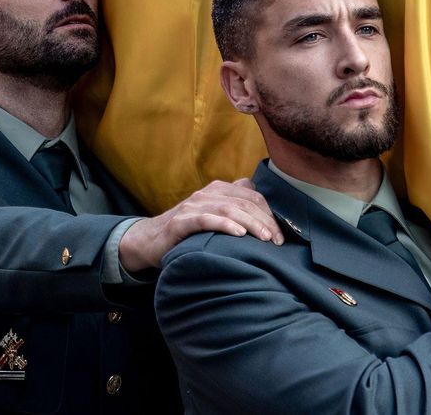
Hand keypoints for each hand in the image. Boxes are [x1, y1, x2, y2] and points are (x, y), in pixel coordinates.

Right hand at [118, 178, 282, 272]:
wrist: (149, 240)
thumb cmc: (187, 231)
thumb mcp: (212, 215)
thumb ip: (233, 205)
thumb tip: (258, 199)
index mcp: (218, 190)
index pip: (252, 195)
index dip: (270, 213)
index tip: (280, 234)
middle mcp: (206, 193)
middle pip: (245, 202)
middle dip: (265, 221)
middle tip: (277, 241)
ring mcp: (193, 206)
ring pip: (229, 208)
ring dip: (251, 223)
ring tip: (264, 238)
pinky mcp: (181, 221)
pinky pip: (206, 220)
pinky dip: (225, 225)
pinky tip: (239, 234)